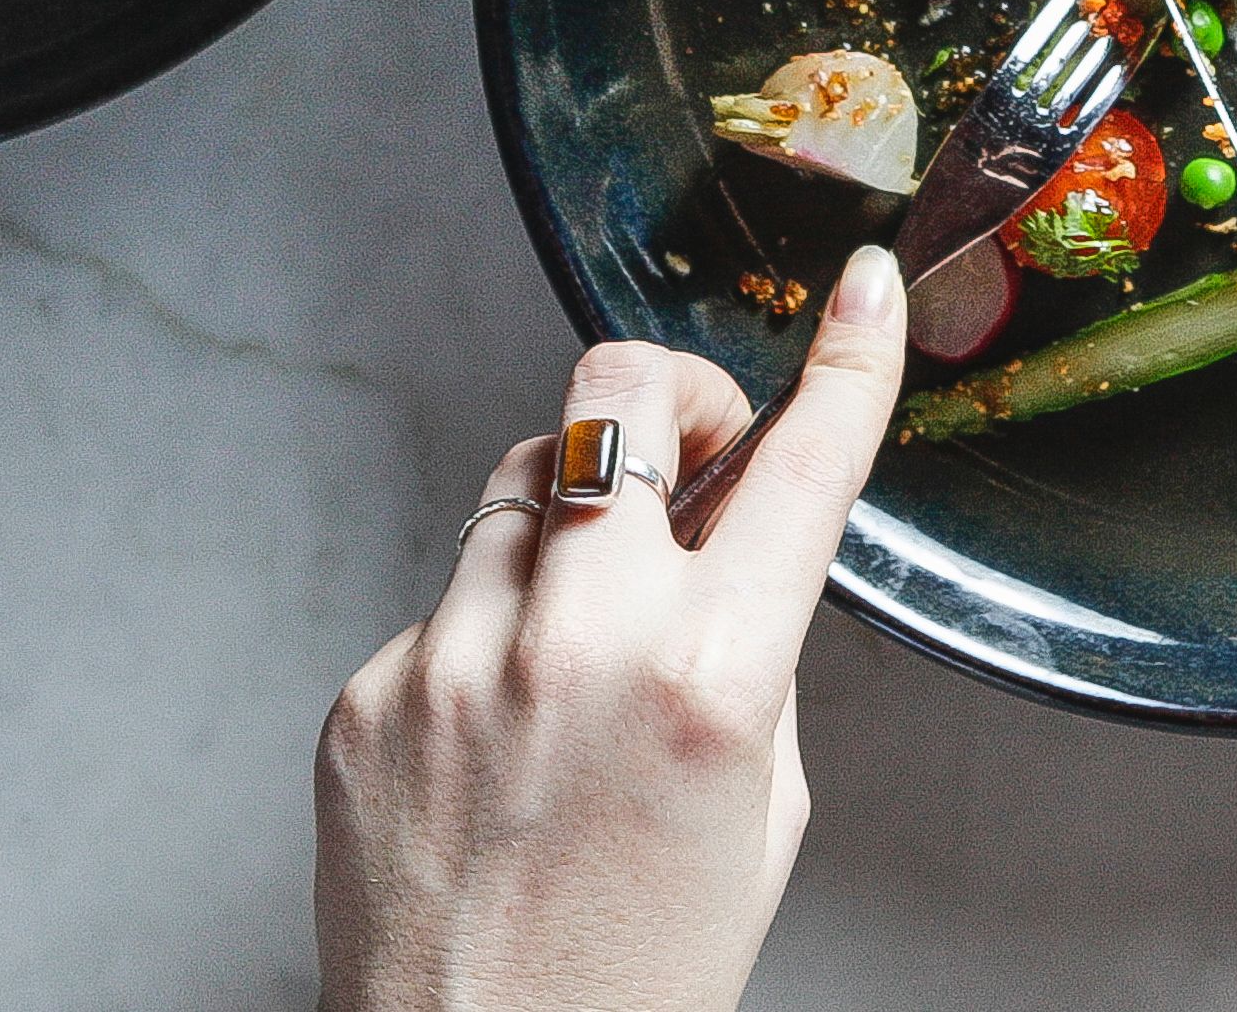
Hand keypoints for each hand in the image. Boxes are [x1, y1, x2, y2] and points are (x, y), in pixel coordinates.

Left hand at [314, 244, 907, 1011]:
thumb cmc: (640, 967)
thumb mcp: (761, 800)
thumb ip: (754, 646)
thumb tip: (742, 522)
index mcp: (709, 678)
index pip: (803, 464)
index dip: (850, 360)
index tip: (867, 293)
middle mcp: (577, 646)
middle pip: (619, 394)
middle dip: (676, 397)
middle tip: (695, 450)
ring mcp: (454, 661)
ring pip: (526, 480)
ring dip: (578, 518)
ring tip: (588, 628)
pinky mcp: (369, 695)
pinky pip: (448, 599)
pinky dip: (492, 634)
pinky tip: (506, 733)